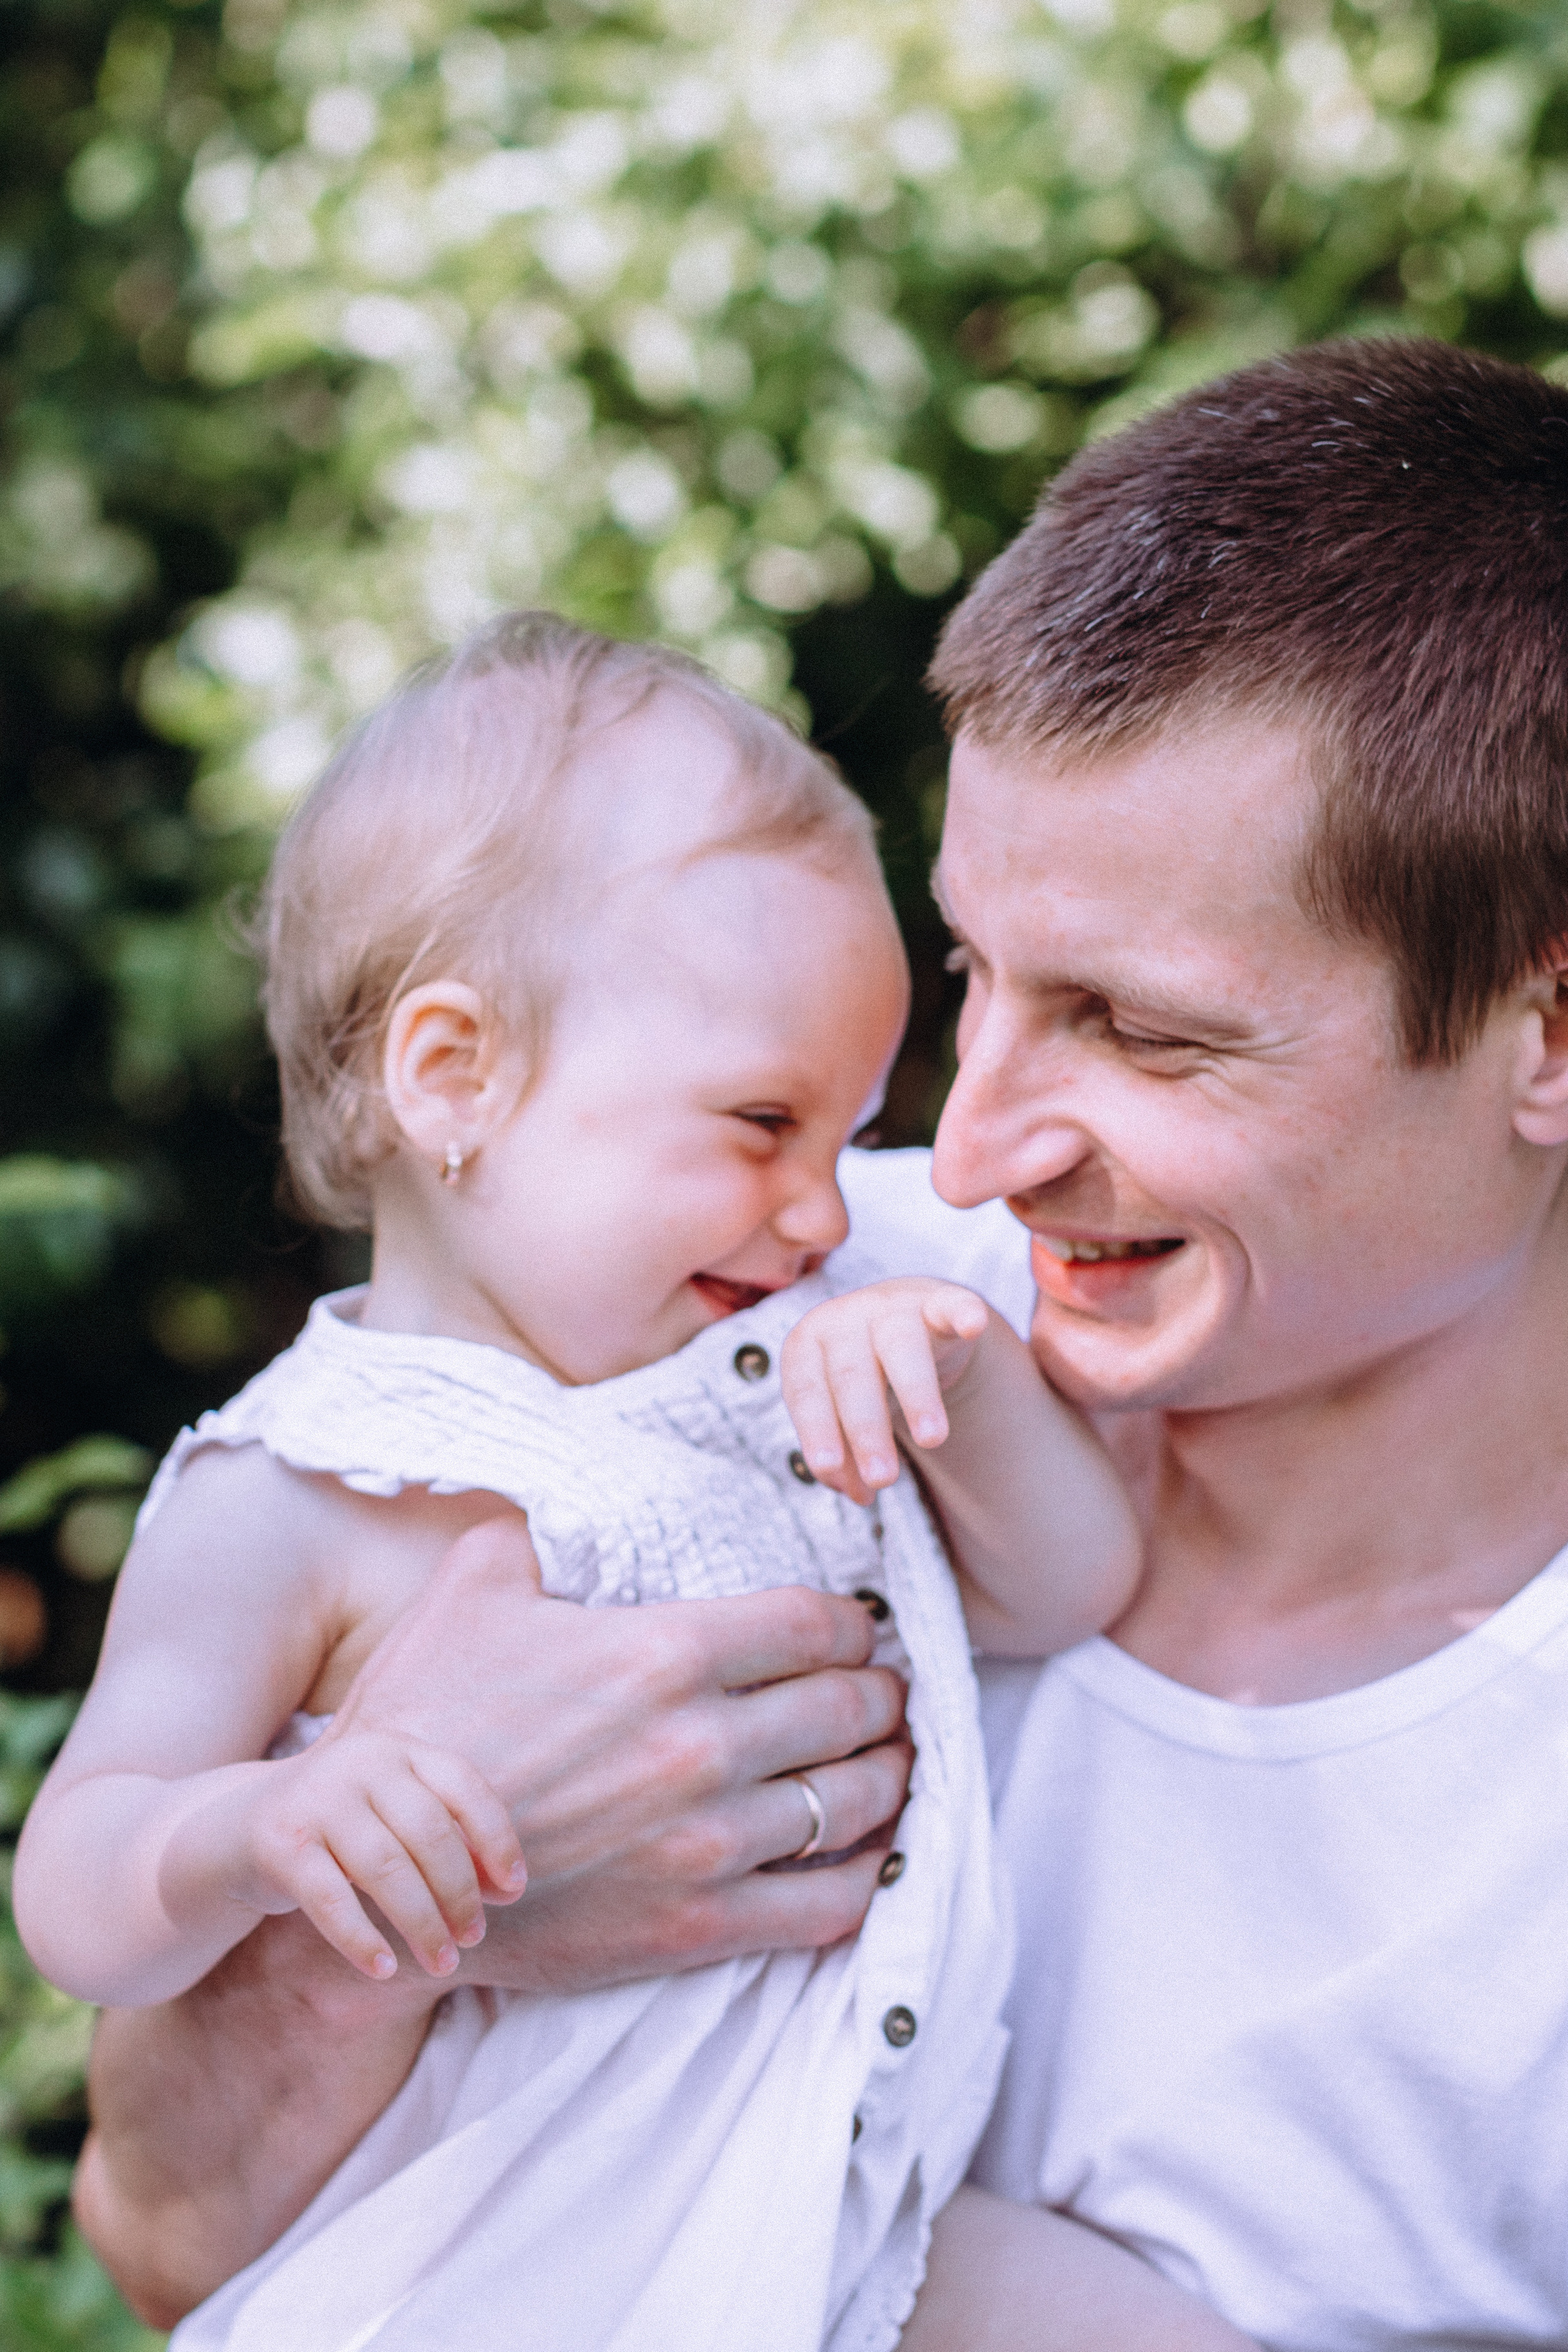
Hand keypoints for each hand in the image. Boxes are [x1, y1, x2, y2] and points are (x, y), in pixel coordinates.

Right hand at [231, 1730, 526, 1980]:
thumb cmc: (341, 1831)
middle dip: (460, 1894)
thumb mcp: (394, 1820)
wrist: (237, 1830)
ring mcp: (317, 1798)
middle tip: (472, 1939)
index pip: (463, 1786)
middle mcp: (360, 1761)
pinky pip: (331, 1899)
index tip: (512, 1891)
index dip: (496, 1839)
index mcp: (398, 1749)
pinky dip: (362, 1939)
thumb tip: (505, 1888)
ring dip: (422, 1923)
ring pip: (386, 1868)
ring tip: (442, 1962)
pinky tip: (385, 1968)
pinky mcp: (279, 1842)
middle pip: (430, 1833)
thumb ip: (449, 1842)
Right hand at [328, 1518, 913, 1989]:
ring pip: (851, 1803)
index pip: (814, 1624)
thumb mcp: (474, 1584)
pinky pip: (826, 1906)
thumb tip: (580, 1491)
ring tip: (892, 1761)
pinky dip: (867, 1877)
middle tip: (888, 1691)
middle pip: (850, 1709)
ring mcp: (705, 1842)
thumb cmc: (426, 1717)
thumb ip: (543, 1526)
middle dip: (881, 1695)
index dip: (854, 1622)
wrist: (383, 1865)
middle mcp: (701, 1744)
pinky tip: (871, 1854)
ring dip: (888, 1776)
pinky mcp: (696, 1926)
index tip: (861, 1628)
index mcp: (664, 1652)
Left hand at [781, 1277, 991, 1504]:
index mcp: (807, 1346)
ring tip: (930, 1440)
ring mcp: (892, 1307)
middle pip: (852, 1375)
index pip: (807, 1391)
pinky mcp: (939, 1301)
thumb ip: (843, 1456)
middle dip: (866, 1429)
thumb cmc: (862, 1378)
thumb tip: (859, 1495)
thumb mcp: (841, 1416)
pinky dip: (963, 1312)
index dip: (816, 1429)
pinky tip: (973, 1326)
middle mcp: (845, 1320)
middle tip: (883, 1478)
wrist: (904, 1320)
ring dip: (916, 1395)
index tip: (829, 1468)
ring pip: (901, 1347)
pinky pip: (952, 1304)